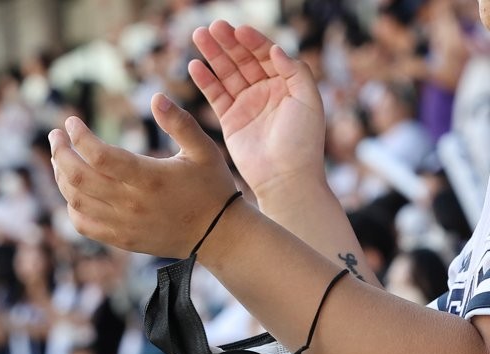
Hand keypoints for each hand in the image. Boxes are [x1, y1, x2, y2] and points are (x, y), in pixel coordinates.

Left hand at [49, 97, 237, 257]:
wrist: (218, 235)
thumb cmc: (211, 186)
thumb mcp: (203, 149)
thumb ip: (180, 122)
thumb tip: (156, 96)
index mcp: (149, 178)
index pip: (99, 156)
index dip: (79, 137)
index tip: (71, 122)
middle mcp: (131, 203)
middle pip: (79, 177)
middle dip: (60, 153)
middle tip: (55, 136)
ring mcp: (123, 224)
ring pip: (76, 200)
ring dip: (61, 177)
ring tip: (59, 158)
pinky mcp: (121, 239)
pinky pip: (83, 225)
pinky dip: (71, 206)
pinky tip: (73, 190)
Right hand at [189, 21, 325, 197]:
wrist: (285, 177)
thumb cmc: (303, 141)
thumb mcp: (309, 101)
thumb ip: (295, 71)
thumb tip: (275, 48)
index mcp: (286, 82)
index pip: (266, 53)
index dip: (253, 40)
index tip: (239, 30)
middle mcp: (265, 89)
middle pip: (243, 59)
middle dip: (228, 42)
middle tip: (212, 26)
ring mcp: (246, 104)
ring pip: (227, 73)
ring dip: (213, 55)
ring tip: (199, 36)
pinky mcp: (230, 120)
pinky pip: (215, 95)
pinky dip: (205, 80)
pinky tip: (195, 65)